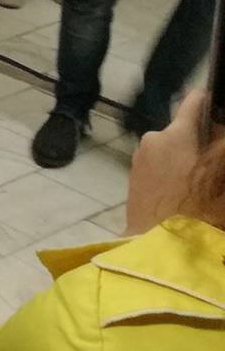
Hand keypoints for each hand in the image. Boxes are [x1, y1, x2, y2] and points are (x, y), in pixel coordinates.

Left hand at [125, 89, 208, 235]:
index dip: (210, 102)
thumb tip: (217, 130)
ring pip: (171, 152)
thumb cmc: (197, 210)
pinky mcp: (134, 180)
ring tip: (203, 188)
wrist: (157, 247)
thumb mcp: (220, 175)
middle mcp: (153, 141)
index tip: (219, 107)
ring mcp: (140, 160)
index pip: (195, 103)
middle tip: (214, 168)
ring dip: (187, 162)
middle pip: (184, 133)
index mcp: (176, 135)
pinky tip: (186, 198)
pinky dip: (174, 176)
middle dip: (202, 144)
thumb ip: (218, 145)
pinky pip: (160, 169)